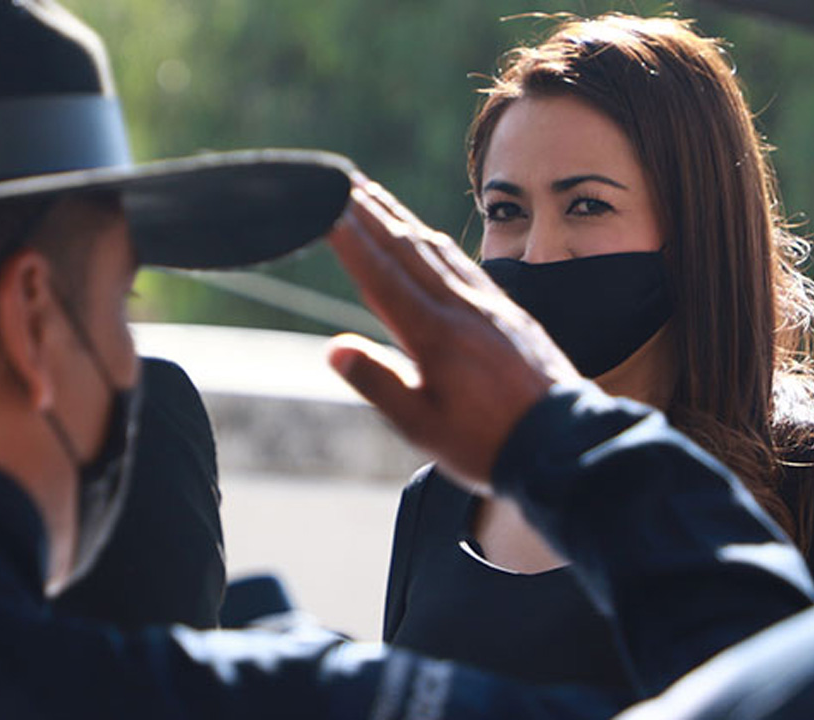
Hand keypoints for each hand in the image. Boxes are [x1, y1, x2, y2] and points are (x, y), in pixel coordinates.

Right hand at [326, 174, 579, 491]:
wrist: (564, 446)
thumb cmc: (486, 444)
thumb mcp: (422, 426)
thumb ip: (377, 383)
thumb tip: (333, 347)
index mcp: (433, 334)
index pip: (380, 276)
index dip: (350, 240)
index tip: (325, 207)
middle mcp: (461, 308)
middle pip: (406, 248)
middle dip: (370, 212)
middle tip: (341, 181)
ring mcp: (488, 305)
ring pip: (435, 248)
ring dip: (400, 217)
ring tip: (373, 195)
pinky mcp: (507, 312)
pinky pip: (463, 262)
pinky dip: (435, 240)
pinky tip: (428, 234)